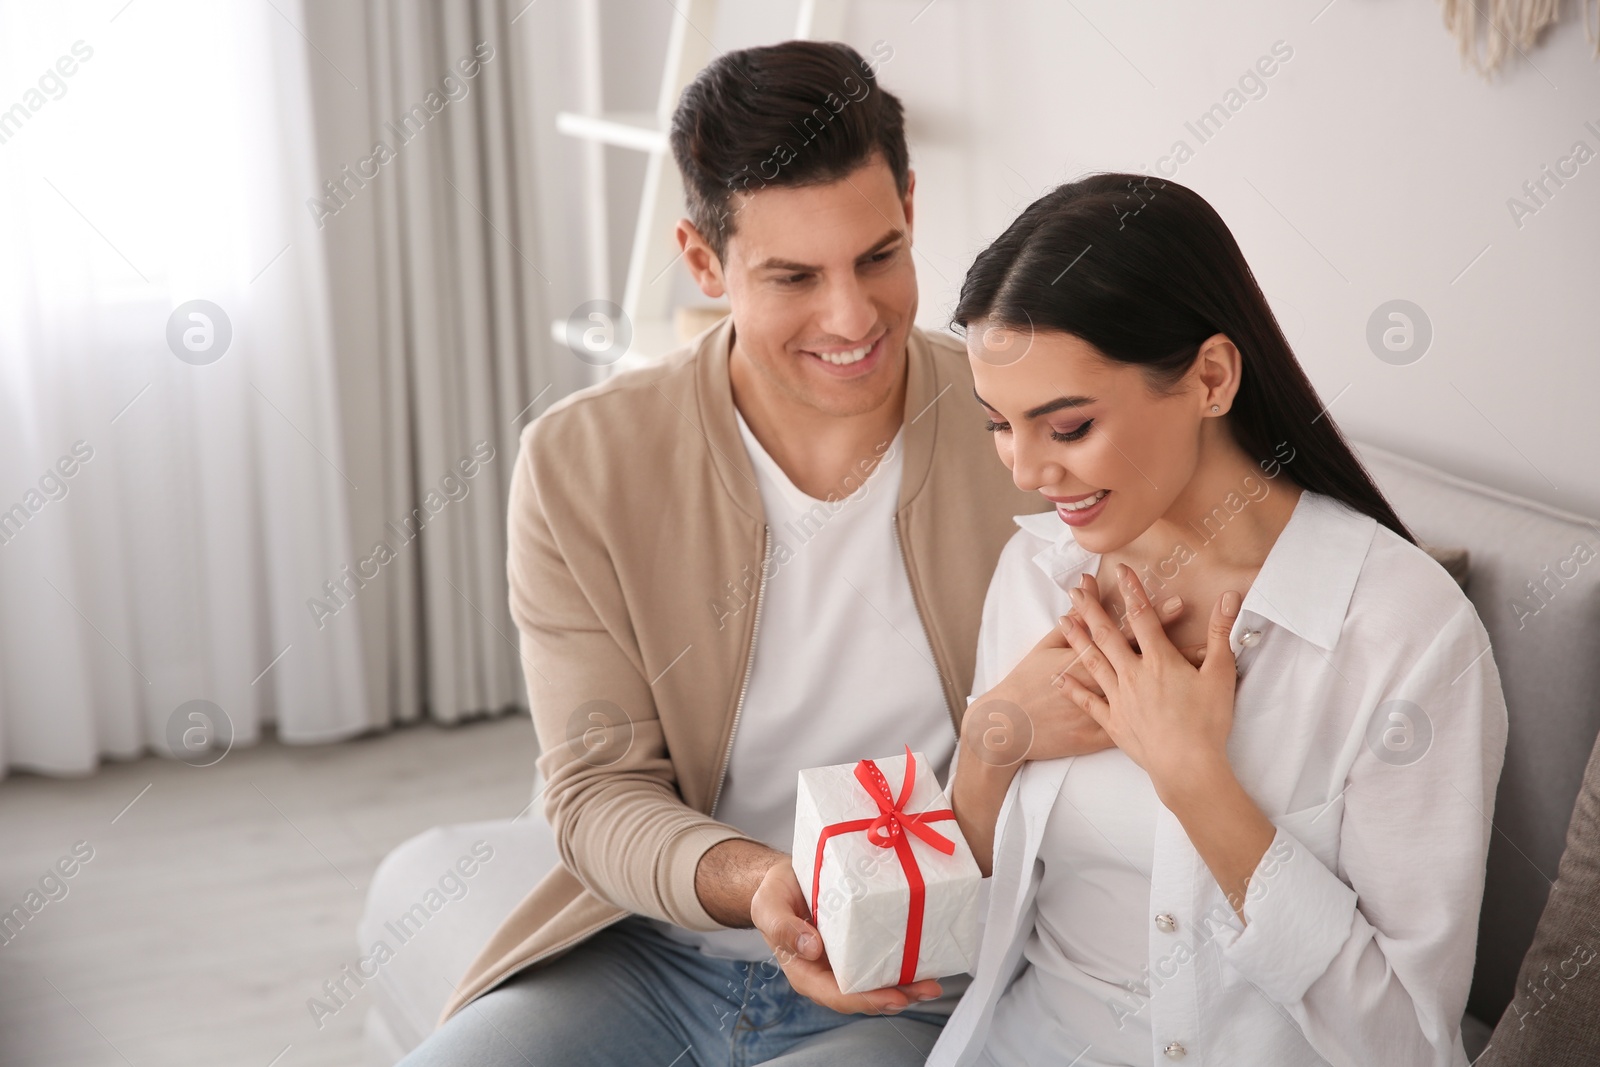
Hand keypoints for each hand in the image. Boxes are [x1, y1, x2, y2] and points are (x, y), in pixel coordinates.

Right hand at [749, 857, 941, 1014]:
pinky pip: (880, 959)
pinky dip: (902, 962)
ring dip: (906, 985)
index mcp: (805, 971)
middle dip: (897, 996)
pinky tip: (923, 957)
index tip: (894, 997)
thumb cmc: (774, 894)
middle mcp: (828, 972)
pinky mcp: (858, 945)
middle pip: (864, 995)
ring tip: (932, 982)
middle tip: (926, 989)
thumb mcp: (769, 905)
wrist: (783, 879)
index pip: (836, 995)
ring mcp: (845, 961)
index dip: (866, 1001)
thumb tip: (811, 948)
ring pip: (876, 982)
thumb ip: (782, 926)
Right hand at [967, 593, 1194, 765]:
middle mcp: (1105, 684)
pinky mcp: (1110, 734)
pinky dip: (1166, 712)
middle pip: (1145, 658)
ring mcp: (1110, 711)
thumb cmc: (1028, 684)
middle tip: (1206, 635)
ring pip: (1151, 691)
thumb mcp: (1045, 648)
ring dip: (1176, 675)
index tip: (1178, 602)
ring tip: (1202, 661)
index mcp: (1090, 659)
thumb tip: (1085, 587)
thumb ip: (1071, 620)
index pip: (1128, 632)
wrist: (1013, 729)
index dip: (1154, 617)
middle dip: (1175, 644)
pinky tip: (1187, 705)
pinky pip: (1145, 720)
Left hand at [1059, 566, 1240, 798]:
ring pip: (1092, 662)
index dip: (1132, 591)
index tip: (1120, 570)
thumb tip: (1230, 597)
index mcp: (1159, 661)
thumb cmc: (1207, 723)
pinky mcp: (1112, 722)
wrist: (1187, 767)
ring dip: (1077, 638)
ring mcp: (1119, 698)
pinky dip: (1072, 688)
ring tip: (1062, 619)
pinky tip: (1058, 677)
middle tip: (1076, 589)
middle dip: (1091, 609)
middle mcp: (1133, 675)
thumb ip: (1221, 633)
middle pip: (1107, 635)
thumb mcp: (1220, 674)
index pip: (1143, 617)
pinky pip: (1087, 701)